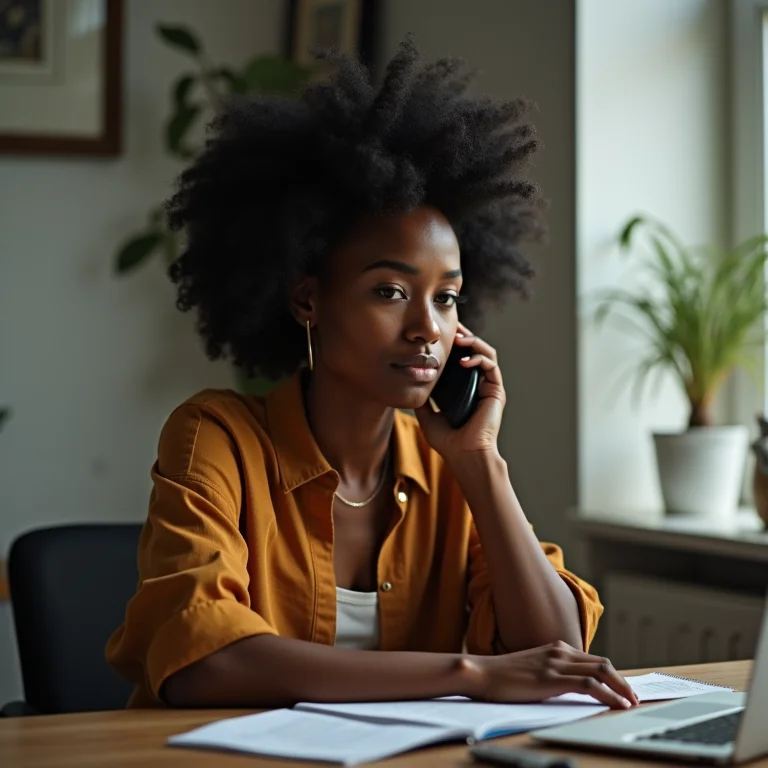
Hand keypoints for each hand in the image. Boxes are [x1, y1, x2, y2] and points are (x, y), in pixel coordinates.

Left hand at [416, 322, 504, 459]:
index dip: (453, 344)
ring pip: (486, 353)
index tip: (440, 334)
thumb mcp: (427, 415)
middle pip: (474, 350)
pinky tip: (464, 360)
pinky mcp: (496, 391)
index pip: (460, 358)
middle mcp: (478, 385)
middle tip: (451, 325)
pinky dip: (478, 358)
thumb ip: (423, 399)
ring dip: (473, 341)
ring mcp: (488, 387)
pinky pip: (490, 366)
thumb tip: (410, 384)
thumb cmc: (448, 441)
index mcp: (464, 389)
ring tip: (458, 338)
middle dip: (463, 335)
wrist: (463, 455)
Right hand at [467, 641, 638, 708]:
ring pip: (601, 671)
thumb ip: (552, 674)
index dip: (613, 675)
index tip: (624, 689)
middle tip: (634, 697)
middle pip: (602, 663)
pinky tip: (617, 704)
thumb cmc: (503, 676)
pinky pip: (589, 685)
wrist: (481, 672)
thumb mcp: (533, 671)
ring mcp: (556, 663)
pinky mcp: (552, 678)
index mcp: (556, 648)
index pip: (593, 660)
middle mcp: (559, 651)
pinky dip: (608, 694)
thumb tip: (570, 688)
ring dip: (621, 687)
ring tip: (631, 702)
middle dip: (623, 681)